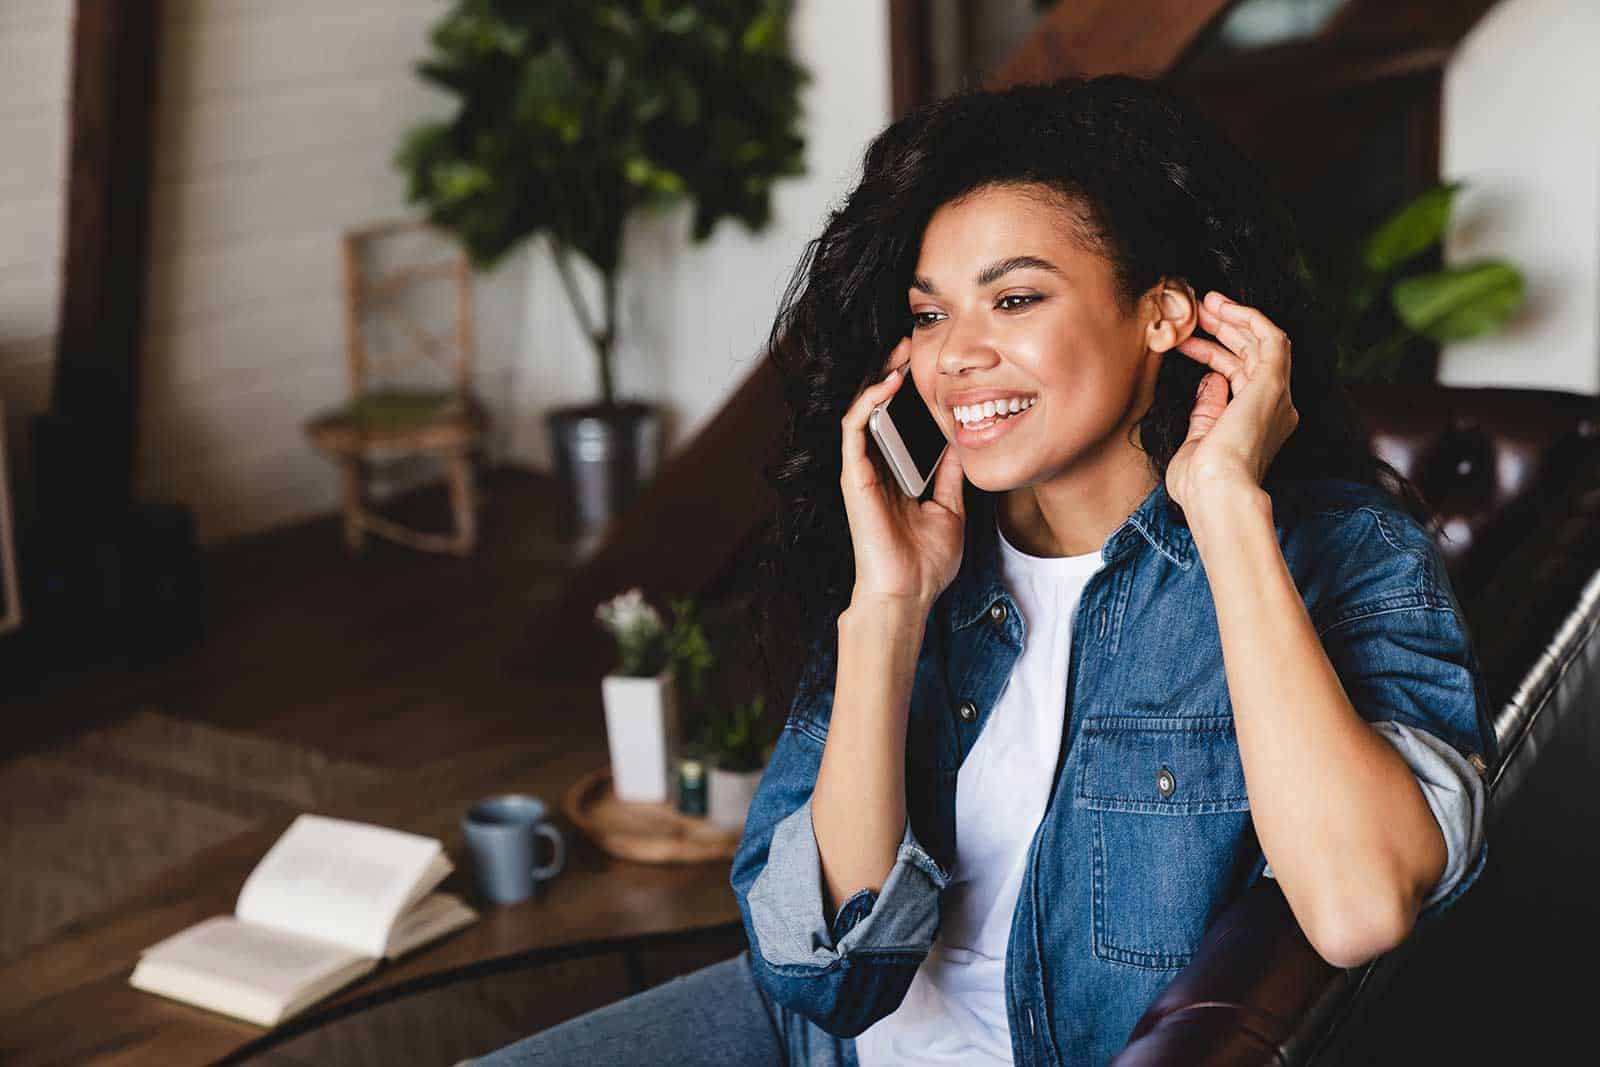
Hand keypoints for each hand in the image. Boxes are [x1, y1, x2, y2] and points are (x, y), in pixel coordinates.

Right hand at [839, 338, 966, 609]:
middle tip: (912, 341)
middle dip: (891, 370)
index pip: (897, 419)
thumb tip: (962, 442)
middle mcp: (875, 467)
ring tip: (899, 351)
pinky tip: (887, 384)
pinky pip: (854, 430)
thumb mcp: (950, 508)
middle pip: (877, 408)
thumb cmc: (925, 562)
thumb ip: (949, 475)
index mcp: (895, 473)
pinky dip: (868, 402)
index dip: (908, 389)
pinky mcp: (854, 476)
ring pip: (861, 410)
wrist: (908, 595)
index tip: (929, 362)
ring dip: (878, 377)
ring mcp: (862, 470)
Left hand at [1166, 291, 1299, 512]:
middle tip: (1195, 311)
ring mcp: (1277, 395)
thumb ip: (1206, 411)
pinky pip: (1271, 337)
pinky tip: (1222, 307)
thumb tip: (1210, 380)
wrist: (1216, 493)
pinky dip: (1249, 318)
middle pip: (1252, 356)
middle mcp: (1275, 408)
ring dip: (1234, 318)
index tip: (1186, 341)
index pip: (1239, 377)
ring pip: (1263, 342)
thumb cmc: (1201, 484)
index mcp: (1258, 424)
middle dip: (1224, 330)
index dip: (1213, 354)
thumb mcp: (1198, 441)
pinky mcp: (1274, 383)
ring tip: (1205, 302)